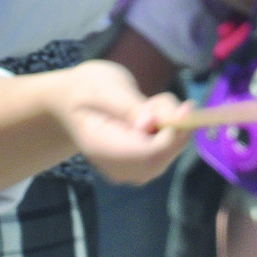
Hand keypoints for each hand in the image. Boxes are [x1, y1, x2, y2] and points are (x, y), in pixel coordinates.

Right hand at [58, 60, 190, 184]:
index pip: (148, 154)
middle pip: (161, 158)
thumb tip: (151, 124)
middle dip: (174, 128)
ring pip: (167, 154)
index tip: (186, 108)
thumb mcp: (105, 87)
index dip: (172, 135)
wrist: (70, 102)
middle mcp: (116, 166)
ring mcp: (128, 169)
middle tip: (162, 99)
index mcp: (102, 148)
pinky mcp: (138, 165)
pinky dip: (169, 132)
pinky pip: (164, 153)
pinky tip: (151, 114)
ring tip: (150, 103)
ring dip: (171, 127)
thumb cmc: (86, 89)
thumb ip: (130, 106)